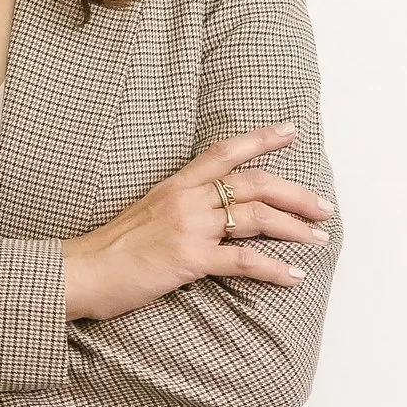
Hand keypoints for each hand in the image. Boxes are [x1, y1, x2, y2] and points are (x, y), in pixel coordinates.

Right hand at [61, 122, 332, 320]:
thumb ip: (180, 207)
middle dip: (295, 193)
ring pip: (256, 218)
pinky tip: (294, 276)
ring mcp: (189, 228)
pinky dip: (275, 269)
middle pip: (254, 183)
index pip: (224, 151)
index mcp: (175, 185)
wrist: (81, 271)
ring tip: (320, 238)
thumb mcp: (146, 213)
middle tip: (325, 206)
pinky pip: (244, 261)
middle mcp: (186, 199)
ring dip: (295, 228)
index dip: (260, 138)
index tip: (291, 131)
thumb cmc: (111, 248)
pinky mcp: (190, 259)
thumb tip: (212, 214)